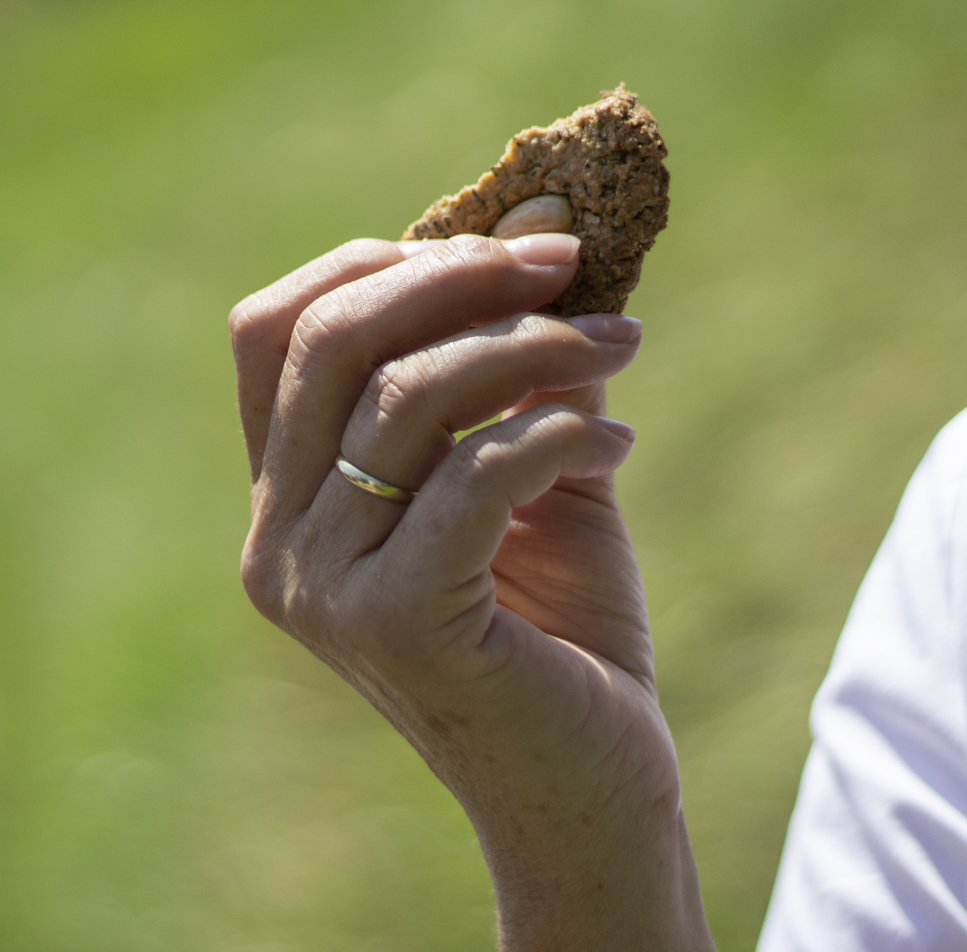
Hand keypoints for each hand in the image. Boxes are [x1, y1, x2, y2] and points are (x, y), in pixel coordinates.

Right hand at [230, 227, 714, 950]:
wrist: (587, 783)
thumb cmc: (559, 627)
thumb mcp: (537, 474)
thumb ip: (526, 374)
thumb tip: (551, 250)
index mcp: (290, 500)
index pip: (276, 334)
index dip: (377, 264)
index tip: (496, 248)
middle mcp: (279, 542)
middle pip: (331, 341)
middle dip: (456, 276)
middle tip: (566, 260)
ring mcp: (325, 588)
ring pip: (407, 397)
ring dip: (534, 347)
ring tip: (625, 343)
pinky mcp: (399, 624)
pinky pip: (477, 474)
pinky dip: (559, 432)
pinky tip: (623, 442)